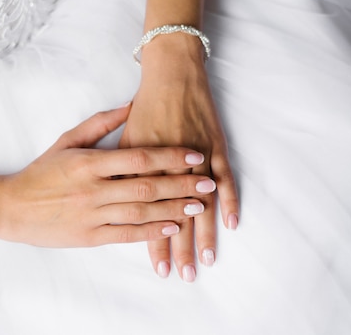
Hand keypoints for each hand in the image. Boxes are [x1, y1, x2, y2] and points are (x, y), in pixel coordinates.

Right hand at [0, 105, 213, 247]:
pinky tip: (171, 227)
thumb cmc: (41, 172)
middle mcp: (93, 189)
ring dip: (173, 210)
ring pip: (141, 213)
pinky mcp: (89, 237)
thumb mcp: (67, 141)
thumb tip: (131, 105)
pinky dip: (151, 232)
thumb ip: (100, 124)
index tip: (195, 156)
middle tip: (208, 184)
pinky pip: (126, 234)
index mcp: (89, 163)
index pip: (138, 158)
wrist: (11, 207)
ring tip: (199, 208)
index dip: (170, 158)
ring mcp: (92, 215)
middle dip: (181, 185)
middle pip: (146, 187)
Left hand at [119, 33, 238, 281]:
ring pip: (200, 201)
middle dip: (179, 246)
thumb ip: (124, 170)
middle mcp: (170, 164)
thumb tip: (120, 200)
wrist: (172, 75)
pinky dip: (230, 201)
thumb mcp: (126, 137)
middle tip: (182, 275)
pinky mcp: (215, 146)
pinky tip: (231, 224)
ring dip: (203, 233)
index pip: (149, 212)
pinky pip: (225, 177)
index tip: (157, 266)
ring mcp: (196, 155)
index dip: (153, 240)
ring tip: (204, 260)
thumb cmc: (145, 107)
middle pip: (175, 212)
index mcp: (145, 164)